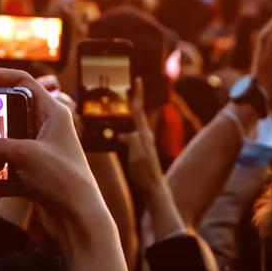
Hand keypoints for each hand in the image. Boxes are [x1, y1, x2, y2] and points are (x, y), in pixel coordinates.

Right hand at [0, 68, 104, 246]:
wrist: (79, 221)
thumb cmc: (63, 179)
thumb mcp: (25, 153)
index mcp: (52, 113)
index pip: (21, 81)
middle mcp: (46, 131)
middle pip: (9, 115)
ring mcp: (38, 156)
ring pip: (2, 150)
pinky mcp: (32, 179)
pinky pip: (2, 178)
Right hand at [119, 78, 163, 199]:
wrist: (154, 191)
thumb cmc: (146, 174)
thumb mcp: (137, 155)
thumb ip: (132, 141)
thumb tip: (124, 133)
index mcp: (144, 135)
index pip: (138, 110)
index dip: (137, 94)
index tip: (137, 79)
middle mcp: (145, 137)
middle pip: (136, 114)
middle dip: (132, 101)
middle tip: (126, 89)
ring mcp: (143, 145)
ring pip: (132, 125)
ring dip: (126, 116)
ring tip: (118, 109)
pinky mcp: (139, 152)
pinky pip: (129, 136)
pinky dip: (123, 131)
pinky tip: (116, 134)